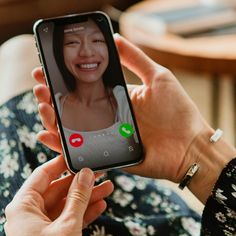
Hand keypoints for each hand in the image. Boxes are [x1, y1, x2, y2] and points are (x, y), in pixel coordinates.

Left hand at [4, 156, 112, 235]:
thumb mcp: (68, 224)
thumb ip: (78, 197)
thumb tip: (86, 174)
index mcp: (23, 207)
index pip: (42, 176)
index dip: (61, 165)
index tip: (77, 157)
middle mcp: (30, 215)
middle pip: (57, 190)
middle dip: (80, 184)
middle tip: (99, 175)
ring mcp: (41, 227)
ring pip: (66, 205)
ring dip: (86, 197)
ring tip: (106, 188)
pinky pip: (68, 219)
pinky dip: (83, 212)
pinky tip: (100, 205)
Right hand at [32, 36, 208, 182]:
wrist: (189, 146)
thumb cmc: (178, 113)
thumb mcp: (158, 77)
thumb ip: (135, 58)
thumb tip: (115, 36)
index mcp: (115, 100)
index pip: (83, 89)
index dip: (64, 81)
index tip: (47, 71)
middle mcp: (107, 119)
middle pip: (73, 109)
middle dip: (52, 98)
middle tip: (40, 87)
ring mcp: (105, 138)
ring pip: (71, 130)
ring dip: (52, 118)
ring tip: (42, 105)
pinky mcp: (106, 156)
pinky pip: (80, 152)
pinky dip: (61, 146)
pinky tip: (47, 135)